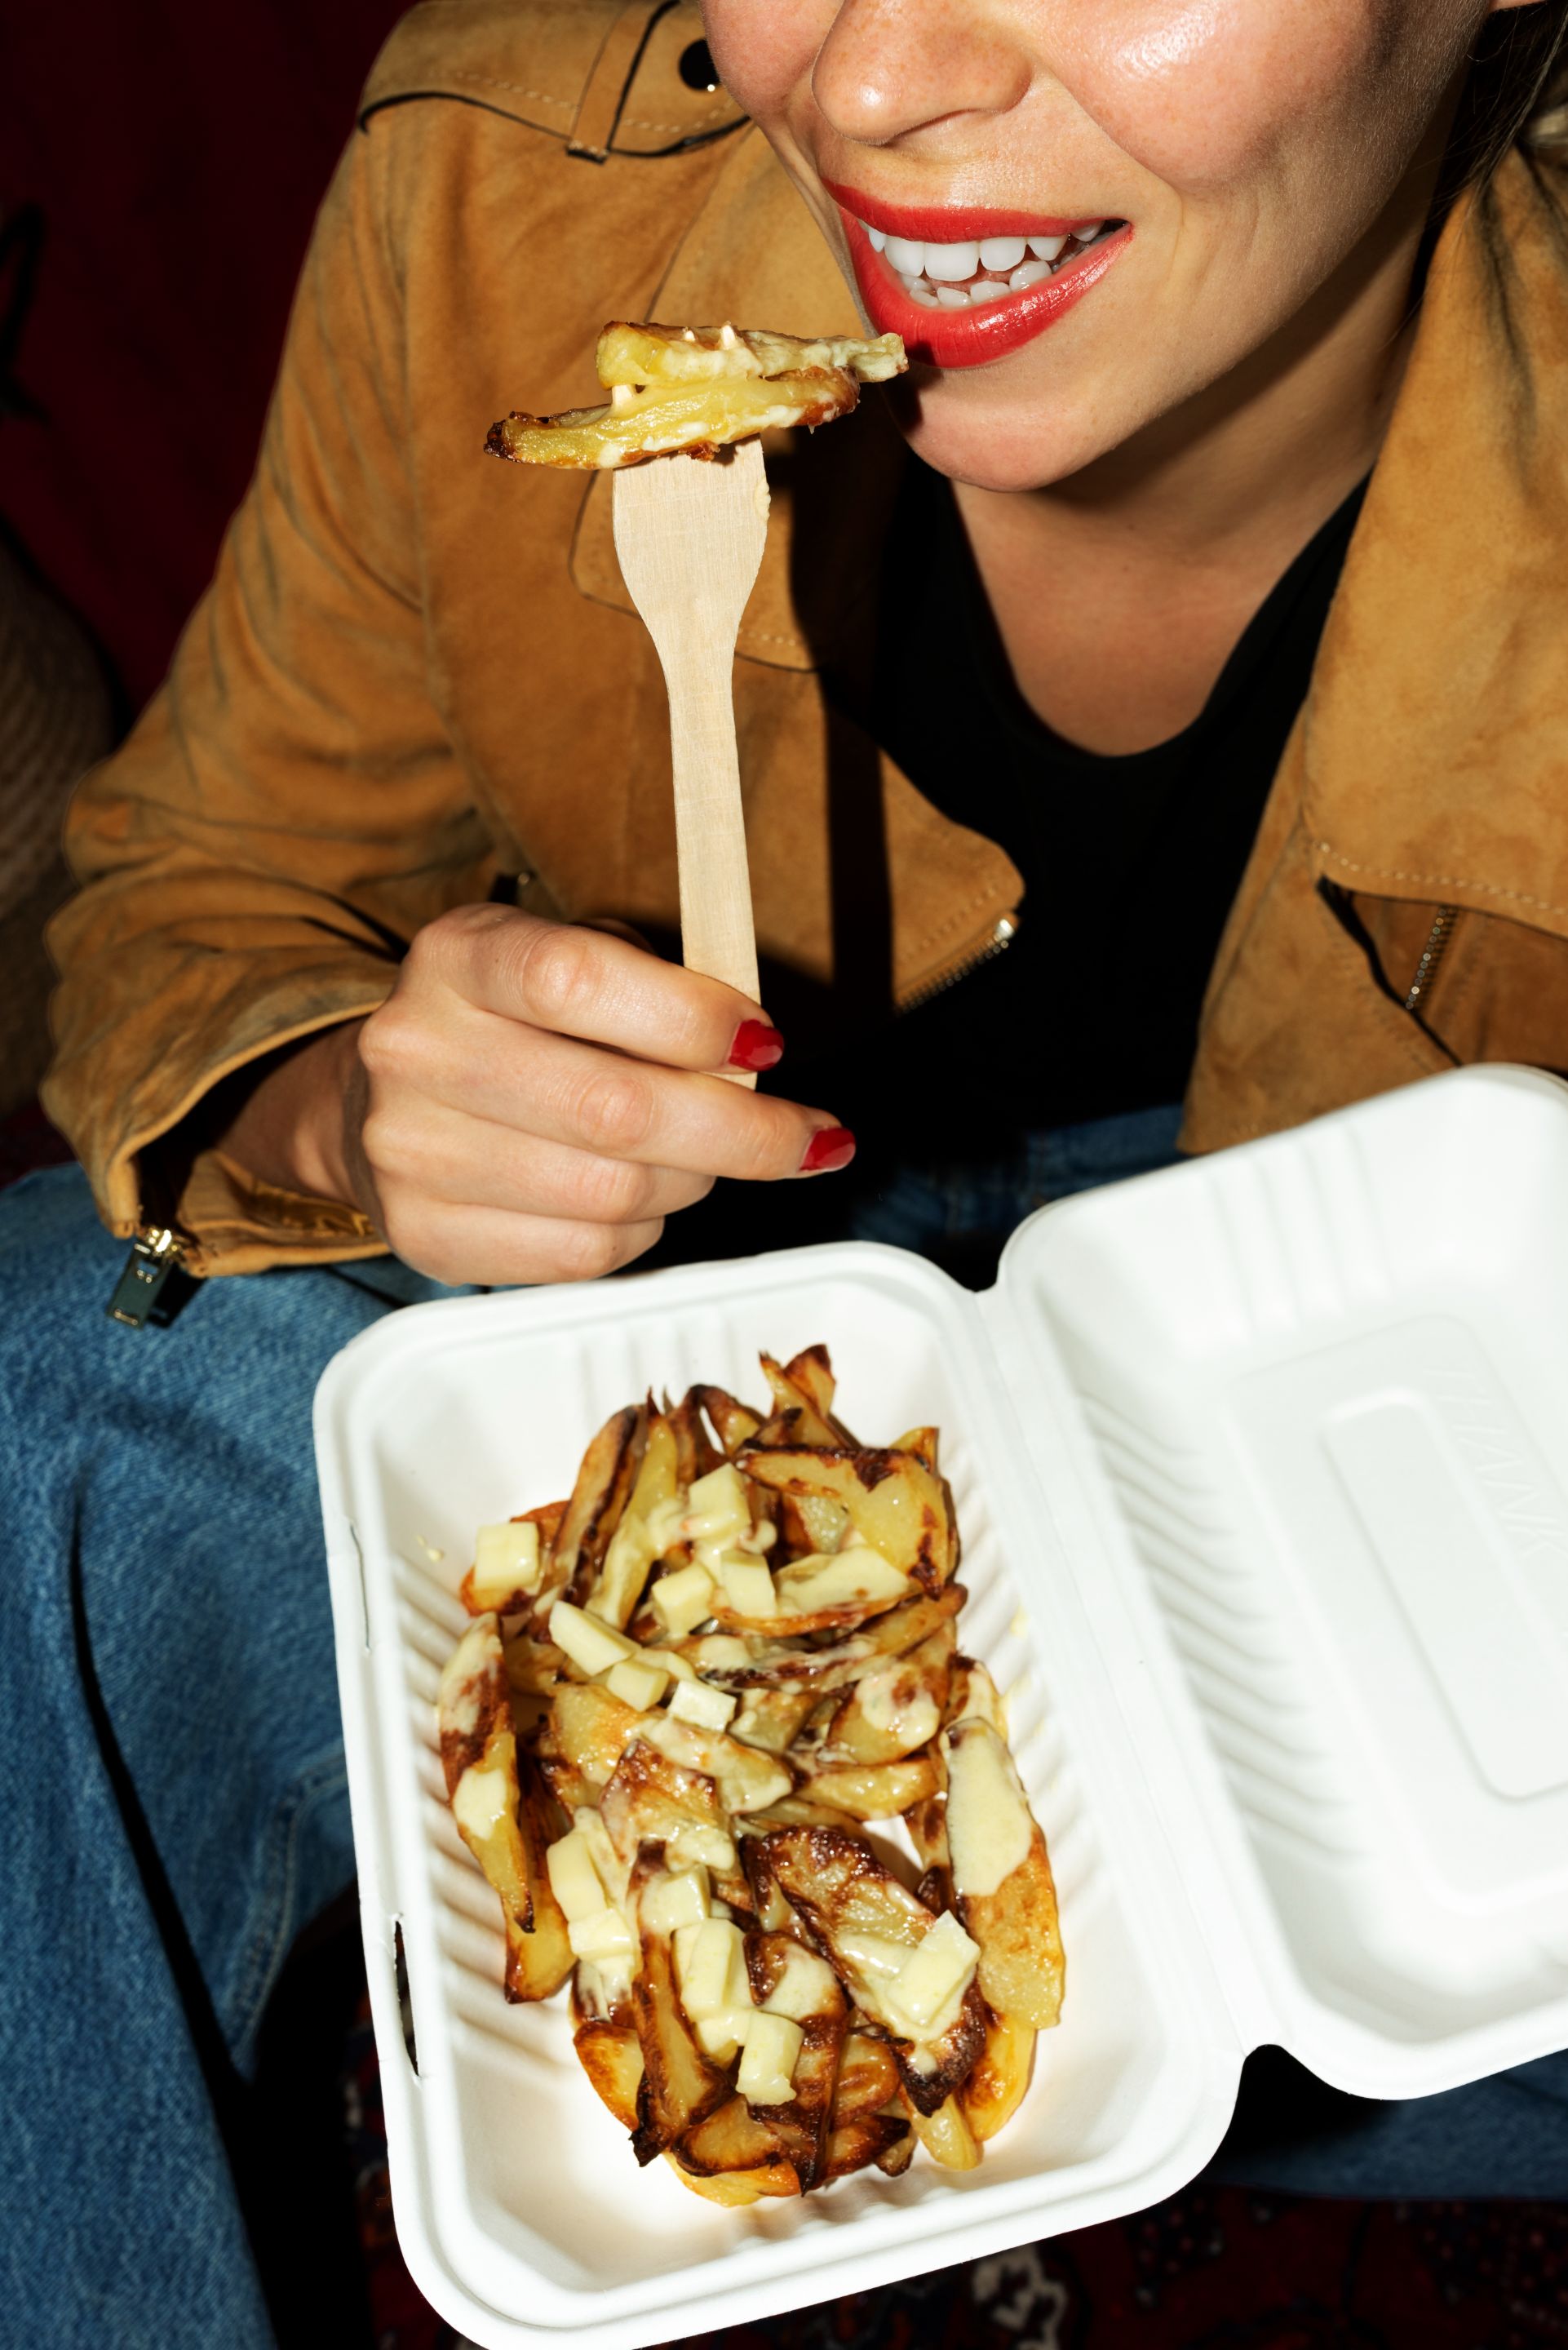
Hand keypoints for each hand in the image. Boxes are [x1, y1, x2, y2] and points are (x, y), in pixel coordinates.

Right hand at [220, 906, 854, 1285]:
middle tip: (807, 1136)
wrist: (378, 1102)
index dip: (692, 1018)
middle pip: (614, 1110)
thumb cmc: (515, 1023)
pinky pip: (584, 1255)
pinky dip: (643, 1233)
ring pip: (612, 1195)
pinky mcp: (426, 1237)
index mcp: (459, 955)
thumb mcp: (572, 961)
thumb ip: (660, 992)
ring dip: (696, 1183)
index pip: (576, 980)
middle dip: (744, 1132)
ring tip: (715, 1160)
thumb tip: (757, 1066)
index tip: (766, 1046)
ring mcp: (410, 1154)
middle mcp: (416, 1051)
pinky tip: (649, 1202)